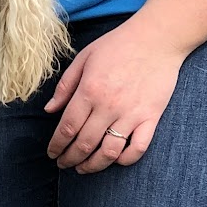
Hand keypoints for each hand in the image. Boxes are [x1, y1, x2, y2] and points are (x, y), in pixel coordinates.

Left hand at [43, 20, 187, 173]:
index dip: (56, 145)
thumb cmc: (118, 45)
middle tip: (64, 164)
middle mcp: (108, 106)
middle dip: (69, 158)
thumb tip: (49, 110)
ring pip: (108, 152)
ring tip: (83, 168)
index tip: (52, 153)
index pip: (67, 128)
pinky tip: (115, 160)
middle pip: (84, 143)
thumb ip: (65, 86)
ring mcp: (131, 114)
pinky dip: (125, 159)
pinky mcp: (151, 117)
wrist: (157, 38)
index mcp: (89, 90)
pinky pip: (137, 148)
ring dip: (93, 165)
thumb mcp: (84, 58)